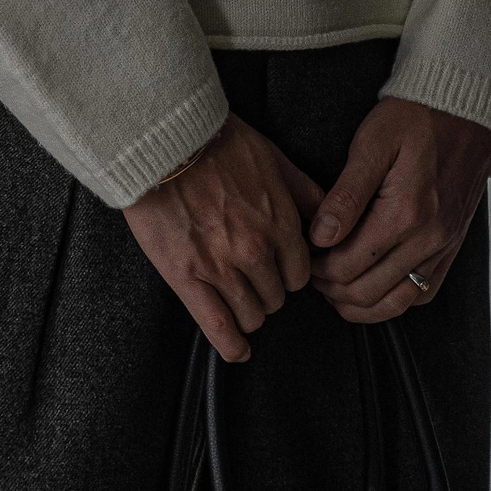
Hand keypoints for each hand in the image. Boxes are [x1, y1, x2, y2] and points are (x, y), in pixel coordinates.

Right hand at [123, 113, 324, 362]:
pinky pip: (217, 326)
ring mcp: (221, 266)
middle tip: (252, 280)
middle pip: (276, 298)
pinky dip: (231, 345)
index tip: (278, 271)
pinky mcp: (186, 277)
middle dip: (268, 292)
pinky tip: (238, 350)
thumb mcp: (273, 157)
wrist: (164, 140)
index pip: (300, 274)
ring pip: (251, 315)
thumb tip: (326, 217)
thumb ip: (304, 191)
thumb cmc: (216, 141)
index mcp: (280, 222)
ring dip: (248, 312)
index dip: (289, 275)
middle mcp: (256, 250)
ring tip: (238, 301)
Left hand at [307, 97, 490, 322]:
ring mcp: (444, 246)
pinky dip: (393, 299)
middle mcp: (429, 238)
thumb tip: (320, 236)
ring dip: (359, 302)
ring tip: (334, 286)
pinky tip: (372, 285)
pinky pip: (422, 293)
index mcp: (405, 214)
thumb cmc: (415, 118)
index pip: (348, 265)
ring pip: (396, 303)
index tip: (303, 252)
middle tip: (311, 271)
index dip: (317, 267)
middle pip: (368, 291)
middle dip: (331, 288)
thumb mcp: (371, 143)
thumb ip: (345, 194)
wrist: (464, 110)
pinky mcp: (451, 246)